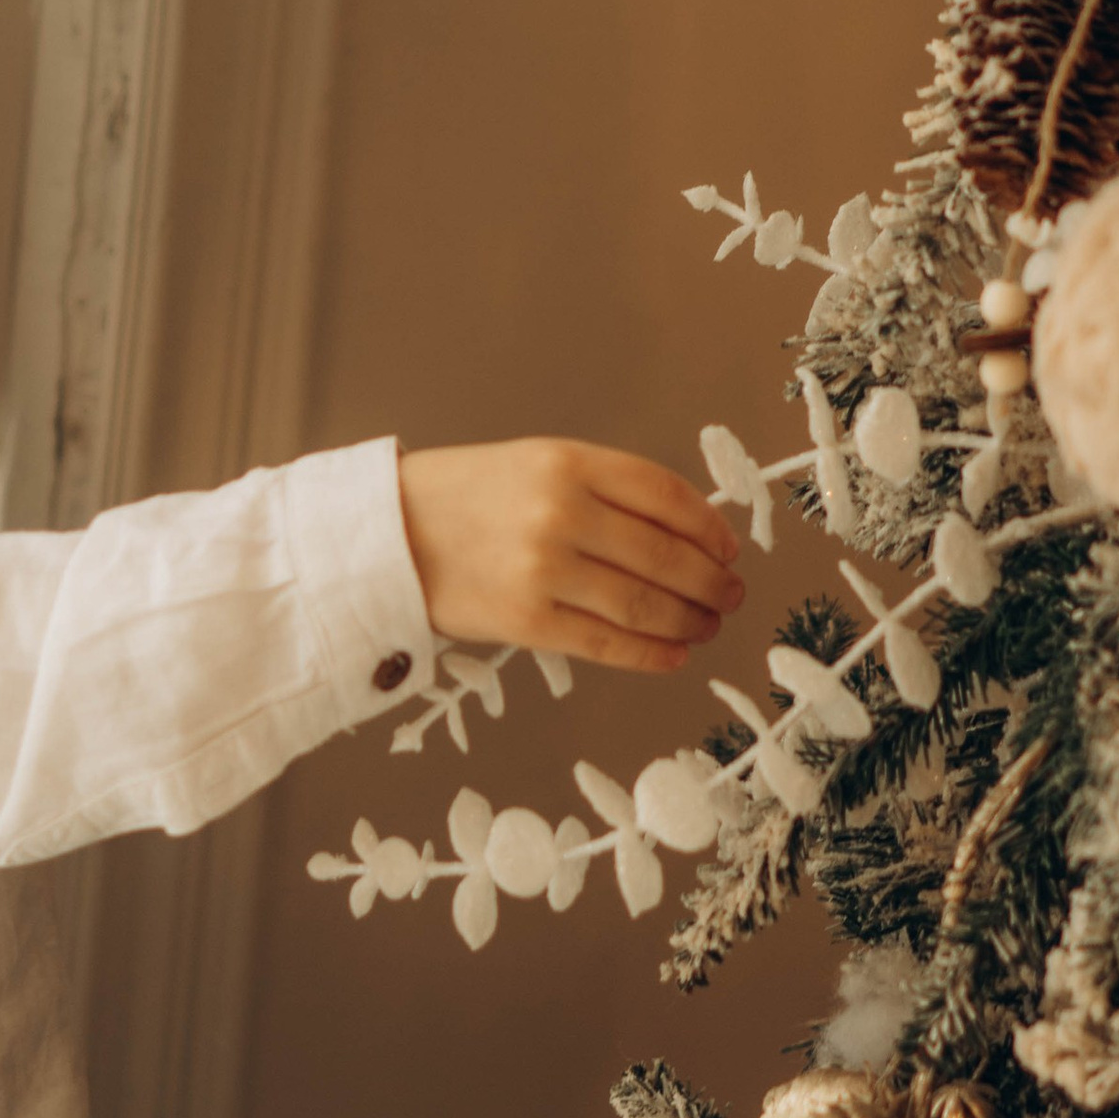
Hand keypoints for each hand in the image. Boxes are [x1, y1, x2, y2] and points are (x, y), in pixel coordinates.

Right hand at [396, 441, 743, 674]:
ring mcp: (544, 569)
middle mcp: (560, 512)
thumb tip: (686, 534)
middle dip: (710, 582)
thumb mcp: (534, 465)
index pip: (665, 494)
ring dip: (688, 620)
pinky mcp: (526, 620)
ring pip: (643, 603)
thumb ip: (603, 490)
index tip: (729, 549)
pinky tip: (673, 655)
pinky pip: (607, 643)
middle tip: (730, 596)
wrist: (388, 535)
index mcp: (567, 462)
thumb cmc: (464, 498)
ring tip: (706, 626)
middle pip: (664, 554)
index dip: (709, 527)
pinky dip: (650, 653)